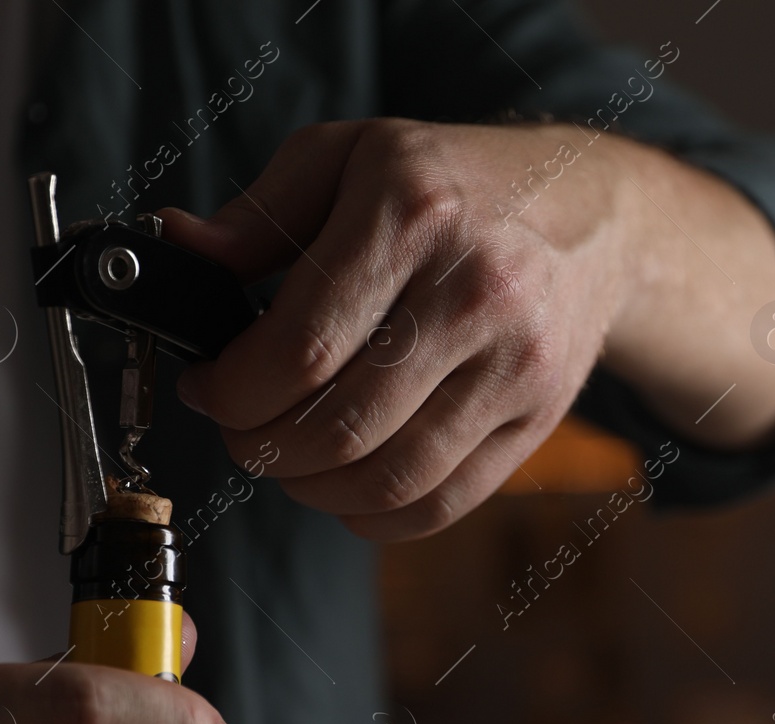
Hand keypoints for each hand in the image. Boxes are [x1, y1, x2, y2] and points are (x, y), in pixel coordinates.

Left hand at [163, 119, 633, 540]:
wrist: (593, 216)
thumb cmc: (458, 184)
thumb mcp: (352, 156)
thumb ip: (258, 214)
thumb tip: (180, 253)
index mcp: (414, 214)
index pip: (300, 350)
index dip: (233, 391)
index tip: (210, 388)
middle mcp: (475, 293)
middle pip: (340, 427)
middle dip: (263, 446)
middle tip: (244, 430)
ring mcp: (517, 365)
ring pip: (390, 479)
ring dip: (313, 489)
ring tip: (290, 459)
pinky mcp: (539, 419)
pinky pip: (443, 504)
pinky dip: (376, 516)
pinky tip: (347, 487)